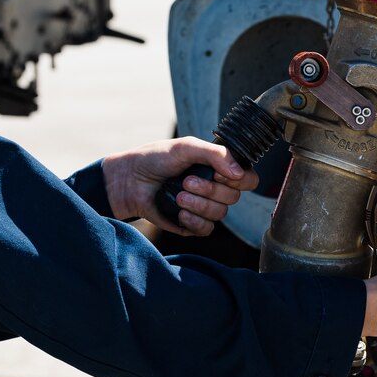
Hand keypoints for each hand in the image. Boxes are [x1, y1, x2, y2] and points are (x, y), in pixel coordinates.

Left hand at [102, 136, 258, 234]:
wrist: (129, 180)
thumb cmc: (155, 158)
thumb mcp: (186, 147)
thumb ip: (216, 154)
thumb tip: (240, 173)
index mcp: (219, 168)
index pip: (248, 179)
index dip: (239, 180)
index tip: (219, 174)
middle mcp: (215, 188)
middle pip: (234, 198)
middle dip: (209, 190)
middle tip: (187, 181)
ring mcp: (204, 207)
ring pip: (220, 214)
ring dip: (199, 205)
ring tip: (178, 196)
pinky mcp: (191, 224)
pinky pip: (206, 229)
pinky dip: (194, 221)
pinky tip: (179, 212)